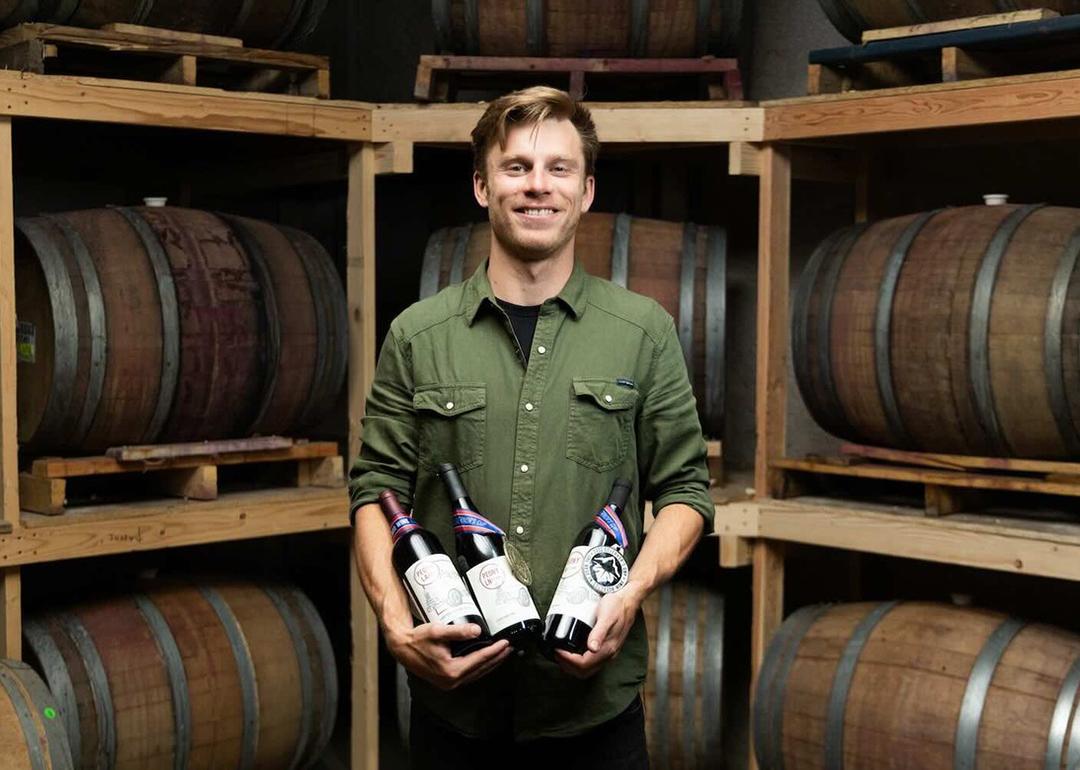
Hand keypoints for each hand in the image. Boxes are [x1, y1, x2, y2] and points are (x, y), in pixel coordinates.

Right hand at [388, 622, 511, 690]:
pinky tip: (486, 661)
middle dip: (497, 658)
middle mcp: (451, 681)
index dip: (494, 651)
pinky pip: (469, 675)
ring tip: (502, 654)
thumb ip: (458, 631)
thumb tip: (478, 631)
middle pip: (481, 669)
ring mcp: (449, 683)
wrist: (402, 648)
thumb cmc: (418, 639)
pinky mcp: (447, 681)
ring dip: (490, 664)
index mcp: (451, 671)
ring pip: (477, 674)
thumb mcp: (438, 631)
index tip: (505, 643)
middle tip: (510, 648)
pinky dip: (480, 667)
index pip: (480, 659)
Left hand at [554, 588, 638, 678]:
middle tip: (556, 654)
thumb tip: (592, 648)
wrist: (628, 601)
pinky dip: (579, 662)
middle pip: (585, 671)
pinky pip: (591, 663)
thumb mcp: (606, 616)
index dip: (568, 660)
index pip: (583, 664)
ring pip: (588, 669)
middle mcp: (609, 654)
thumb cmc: (617, 606)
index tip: (558, 650)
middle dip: (568, 666)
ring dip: (572, 666)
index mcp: (608, 648)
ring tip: (561, 655)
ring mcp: (608, 652)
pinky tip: (572, 652)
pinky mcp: (606, 648)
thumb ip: (599, 633)